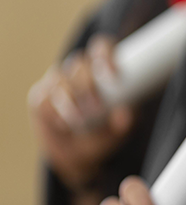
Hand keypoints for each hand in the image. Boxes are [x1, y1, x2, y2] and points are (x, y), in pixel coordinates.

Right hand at [29, 35, 134, 189]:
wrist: (78, 155)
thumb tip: (125, 115)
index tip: (113, 73)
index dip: (105, 54)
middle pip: (79, 64)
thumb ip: (125, 121)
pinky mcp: (40, 98)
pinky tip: (62, 123)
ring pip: (60, 81)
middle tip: (96, 107)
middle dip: (87, 85)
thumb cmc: (104, 134)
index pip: (102, 48)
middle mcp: (78, 71)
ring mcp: (57, 83)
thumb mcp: (121, 130)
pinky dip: (53, 112)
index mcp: (101, 70)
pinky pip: (43, 100)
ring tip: (80, 120)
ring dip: (70, 101)